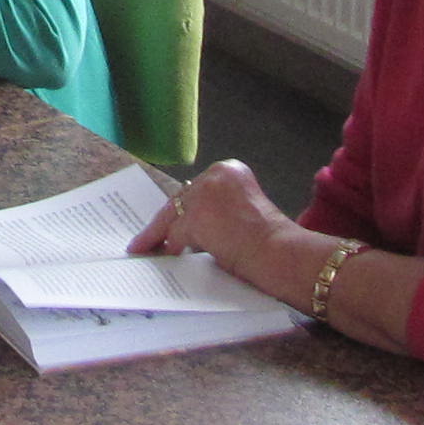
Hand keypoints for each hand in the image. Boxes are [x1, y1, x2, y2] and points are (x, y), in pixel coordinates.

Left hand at [129, 159, 294, 268]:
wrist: (279, 252)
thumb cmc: (268, 240)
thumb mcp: (242, 210)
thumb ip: (218, 208)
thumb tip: (189, 225)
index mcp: (231, 170)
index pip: (196, 189)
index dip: (182, 207)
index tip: (170, 218)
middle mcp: (216, 174)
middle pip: (180, 200)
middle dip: (165, 220)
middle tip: (147, 236)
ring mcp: (205, 193)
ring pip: (172, 216)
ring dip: (157, 234)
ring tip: (144, 246)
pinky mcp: (196, 216)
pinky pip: (174, 234)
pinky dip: (166, 246)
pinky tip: (159, 254)